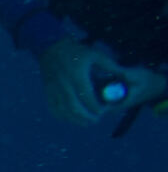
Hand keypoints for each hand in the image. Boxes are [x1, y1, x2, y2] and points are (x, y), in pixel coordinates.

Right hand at [38, 39, 166, 124]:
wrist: (51, 49)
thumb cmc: (76, 52)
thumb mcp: (95, 55)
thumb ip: (109, 66)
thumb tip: (123, 76)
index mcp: (77, 76)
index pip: (87, 96)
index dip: (95, 107)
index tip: (103, 112)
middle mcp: (64, 85)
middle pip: (74, 107)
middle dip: (86, 117)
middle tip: (95, 120)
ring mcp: (54, 90)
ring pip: (63, 110)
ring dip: (74, 119)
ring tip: (85, 123)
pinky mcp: (48, 92)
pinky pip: (53, 108)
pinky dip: (62, 116)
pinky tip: (70, 119)